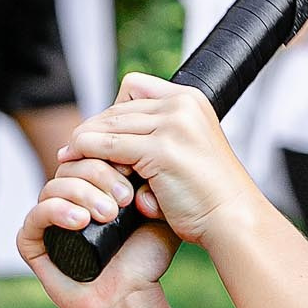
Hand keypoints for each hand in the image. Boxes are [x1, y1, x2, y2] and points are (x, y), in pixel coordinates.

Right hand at [17, 158, 179, 307]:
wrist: (132, 297)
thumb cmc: (145, 259)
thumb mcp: (160, 215)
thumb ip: (159, 184)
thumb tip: (148, 152)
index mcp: (92, 185)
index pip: (92, 152)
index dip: (110, 154)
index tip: (135, 169)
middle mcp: (67, 197)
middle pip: (73, 164)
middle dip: (100, 174)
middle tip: (125, 198)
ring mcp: (48, 217)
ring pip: (54, 185)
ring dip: (82, 193)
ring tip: (108, 215)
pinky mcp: (32, 241)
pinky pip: (35, 215)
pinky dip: (56, 211)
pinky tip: (80, 221)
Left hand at [57, 73, 260, 245]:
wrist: (233, 219)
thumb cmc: (210, 195)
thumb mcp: (187, 150)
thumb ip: (159, 136)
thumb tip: (113, 138)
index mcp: (191, 99)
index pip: (133, 88)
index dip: (112, 110)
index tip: (100, 134)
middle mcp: (182, 105)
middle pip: (118, 107)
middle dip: (93, 129)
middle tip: (74, 149)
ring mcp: (173, 125)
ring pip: (108, 124)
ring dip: (86, 142)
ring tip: (74, 159)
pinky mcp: (161, 150)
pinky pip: (108, 146)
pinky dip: (88, 154)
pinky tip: (79, 165)